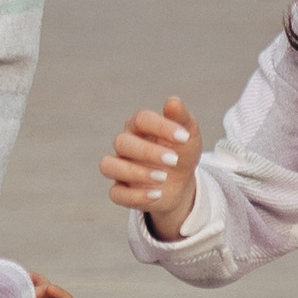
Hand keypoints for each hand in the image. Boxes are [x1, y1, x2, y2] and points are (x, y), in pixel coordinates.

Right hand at [101, 94, 203, 236]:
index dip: (161, 127)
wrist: (181, 183)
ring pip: (109, 165)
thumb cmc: (182, 153)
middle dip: (148, 152)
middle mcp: (125, 145)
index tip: (184, 138)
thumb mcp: (189, 136)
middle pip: (121, 142)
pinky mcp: (120, 191)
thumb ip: (182, 118)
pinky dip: (136, 196)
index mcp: (139, 126)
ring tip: (163, 178)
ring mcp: (119, 168)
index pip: (141, 119)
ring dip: (135, 173)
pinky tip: (157, 194)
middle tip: (174, 160)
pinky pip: (115, 194)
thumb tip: (172, 101)